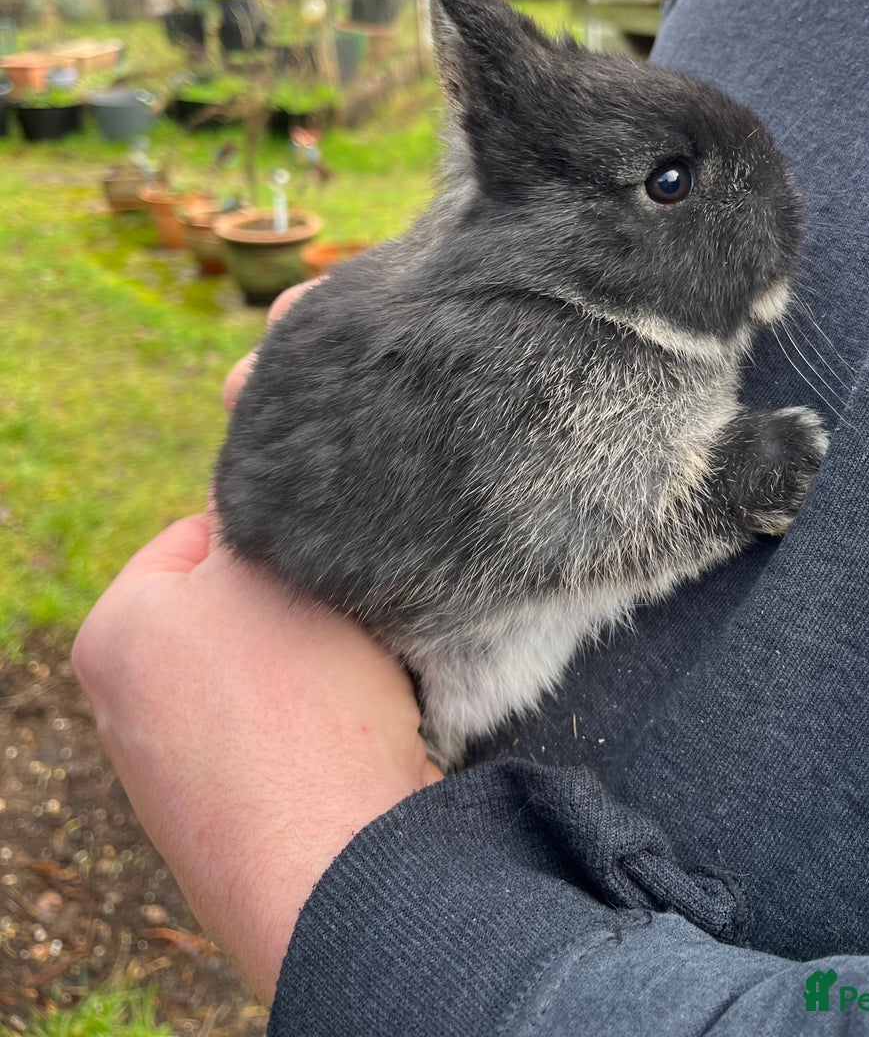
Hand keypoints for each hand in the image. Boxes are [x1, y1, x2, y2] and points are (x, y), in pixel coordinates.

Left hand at [73, 283, 441, 1002]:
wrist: (344, 868)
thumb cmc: (305, 696)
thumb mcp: (278, 557)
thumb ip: (261, 482)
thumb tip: (250, 383)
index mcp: (117, 630)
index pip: (212, 535)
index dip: (290, 528)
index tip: (339, 550)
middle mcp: (124, 706)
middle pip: (240, 607)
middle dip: (300, 603)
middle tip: (358, 617)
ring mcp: (174, 775)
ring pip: (271, 673)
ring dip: (321, 665)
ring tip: (368, 679)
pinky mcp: (228, 828)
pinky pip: (286, 740)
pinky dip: (324, 727)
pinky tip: (364, 734)